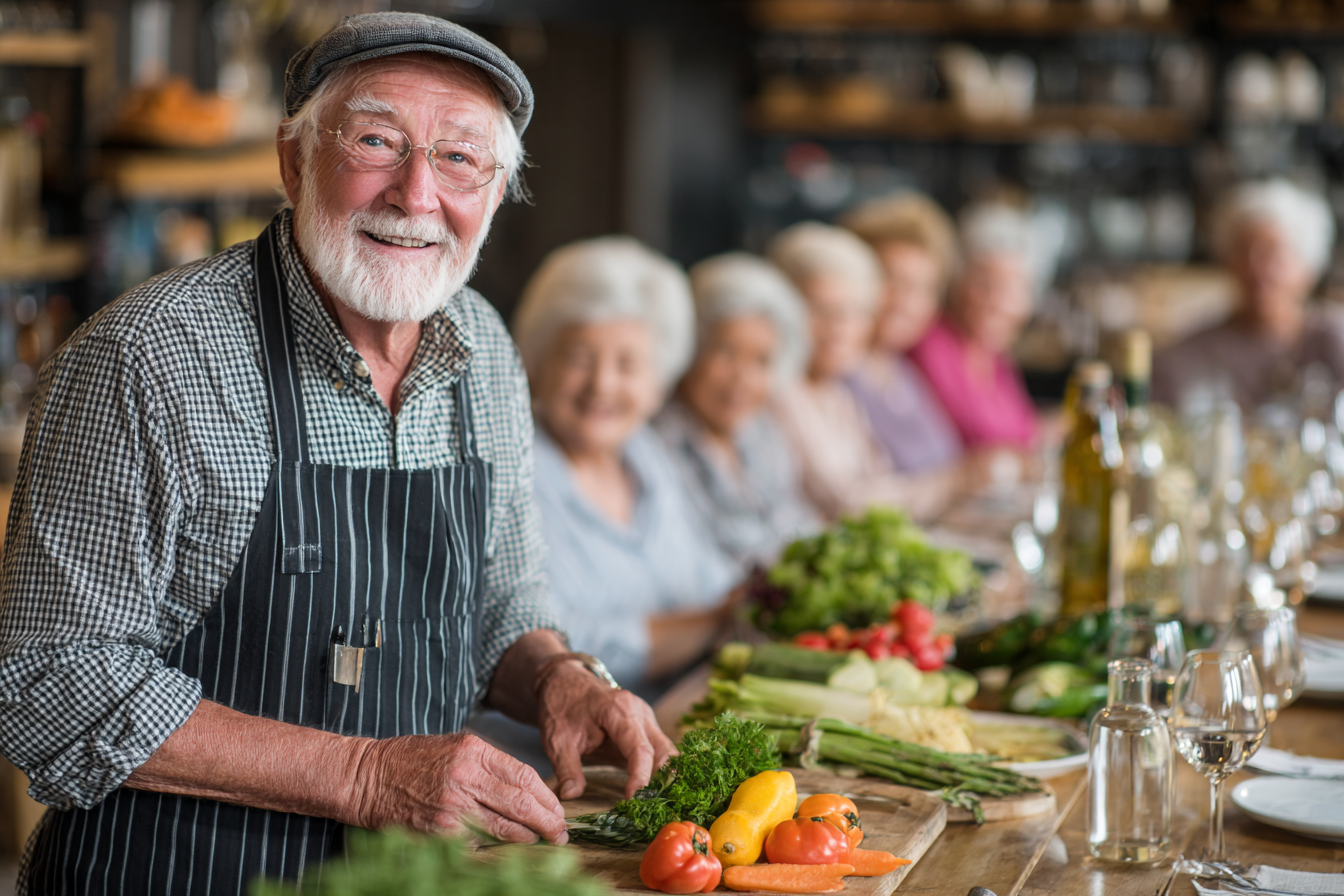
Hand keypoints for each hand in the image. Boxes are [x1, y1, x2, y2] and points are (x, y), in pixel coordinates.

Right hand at [352, 732, 568, 843]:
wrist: (366, 777)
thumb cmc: (409, 760)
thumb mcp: (454, 746)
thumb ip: (488, 765)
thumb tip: (524, 789)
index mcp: (474, 751)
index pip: (525, 776)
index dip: (547, 797)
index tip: (558, 809)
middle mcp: (466, 776)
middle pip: (522, 803)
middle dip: (547, 821)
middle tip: (560, 832)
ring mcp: (453, 805)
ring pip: (504, 828)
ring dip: (528, 838)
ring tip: (541, 842)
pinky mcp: (439, 830)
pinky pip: (478, 843)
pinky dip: (496, 848)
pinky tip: (507, 850)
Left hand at [537, 663, 675, 800]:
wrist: (563, 682)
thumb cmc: (561, 706)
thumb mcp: (557, 739)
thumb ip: (567, 768)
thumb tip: (571, 795)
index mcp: (620, 711)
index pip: (640, 749)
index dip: (640, 778)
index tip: (632, 801)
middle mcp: (640, 713)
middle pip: (664, 751)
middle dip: (663, 781)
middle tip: (652, 808)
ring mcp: (645, 720)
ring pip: (667, 752)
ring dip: (664, 778)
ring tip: (654, 805)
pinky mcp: (644, 729)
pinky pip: (659, 752)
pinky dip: (659, 773)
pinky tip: (653, 794)